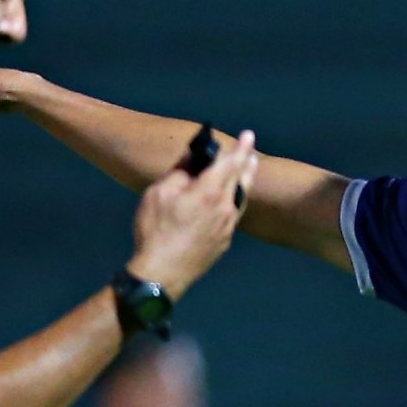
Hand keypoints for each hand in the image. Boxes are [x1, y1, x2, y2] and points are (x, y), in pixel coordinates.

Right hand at [126, 130, 257, 296]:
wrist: (163, 272)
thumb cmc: (156, 230)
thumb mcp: (159, 193)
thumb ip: (180, 172)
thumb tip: (193, 158)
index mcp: (209, 192)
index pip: (229, 163)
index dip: (239, 147)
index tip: (248, 135)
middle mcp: (225, 208)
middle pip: (240, 180)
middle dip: (245, 162)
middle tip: (251, 150)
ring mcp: (227, 227)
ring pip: (241, 198)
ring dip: (246, 181)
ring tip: (250, 168)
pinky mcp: (224, 242)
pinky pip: (234, 215)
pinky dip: (237, 200)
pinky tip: (233, 199)